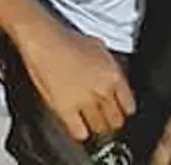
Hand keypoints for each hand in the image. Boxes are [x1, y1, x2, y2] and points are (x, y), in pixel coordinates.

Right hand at [16, 21, 136, 142]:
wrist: (42, 38)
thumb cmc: (65, 39)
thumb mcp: (98, 48)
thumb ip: (109, 67)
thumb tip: (111, 79)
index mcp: (113, 75)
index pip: (128, 106)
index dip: (122, 111)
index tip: (117, 112)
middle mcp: (103, 90)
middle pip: (116, 121)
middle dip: (110, 122)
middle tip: (102, 120)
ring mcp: (84, 101)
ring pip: (99, 128)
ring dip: (94, 127)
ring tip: (89, 123)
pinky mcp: (65, 109)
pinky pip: (80, 132)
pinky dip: (79, 132)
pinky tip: (76, 126)